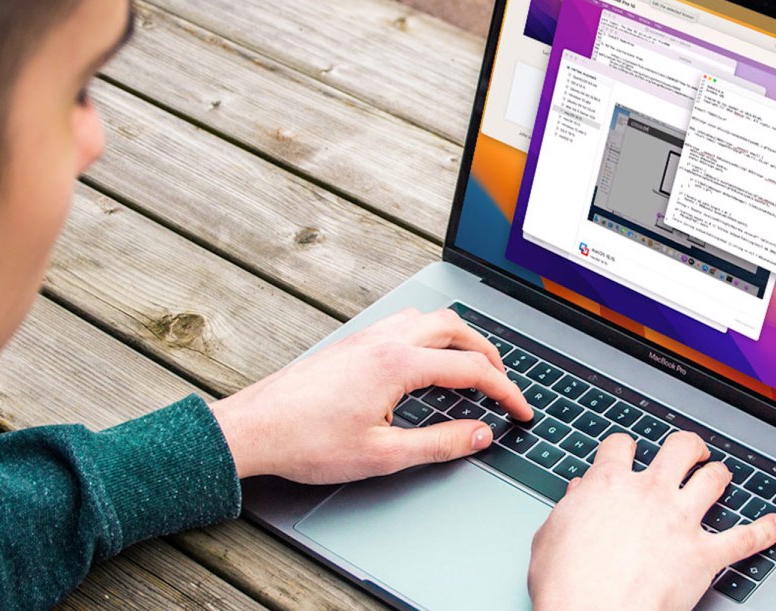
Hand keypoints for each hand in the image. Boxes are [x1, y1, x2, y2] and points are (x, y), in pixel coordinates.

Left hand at [209, 308, 532, 483]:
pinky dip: (430, 336)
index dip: (506, 391)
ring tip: (470, 366)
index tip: (521, 411)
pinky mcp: (351, 343)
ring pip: (428, 319)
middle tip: (503, 383)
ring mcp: (366, 338)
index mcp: (399, 365)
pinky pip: (404, 323)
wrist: (254, 428)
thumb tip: (479, 435)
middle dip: (488, 354)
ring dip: (458, 338)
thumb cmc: (306, 441)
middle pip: (456, 330)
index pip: (471, 370)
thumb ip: (439, 444)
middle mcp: (385, 341)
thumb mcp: (382, 455)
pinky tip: (424, 361)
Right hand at [528, 432, 775, 610]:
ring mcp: (681, 522)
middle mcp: (650, 494)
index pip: (621, 445)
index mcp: (609, 485)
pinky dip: (764, 531)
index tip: (627, 454)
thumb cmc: (566, 584)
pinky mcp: (704, 556)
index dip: (624, 447)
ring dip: (719, 475)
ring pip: (714, 480)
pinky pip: (745, 538)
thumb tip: (579, 494)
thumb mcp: (550, 536)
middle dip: (688, 447)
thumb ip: (569, 508)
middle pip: (679, 448)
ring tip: (720, 476)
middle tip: (690, 453)